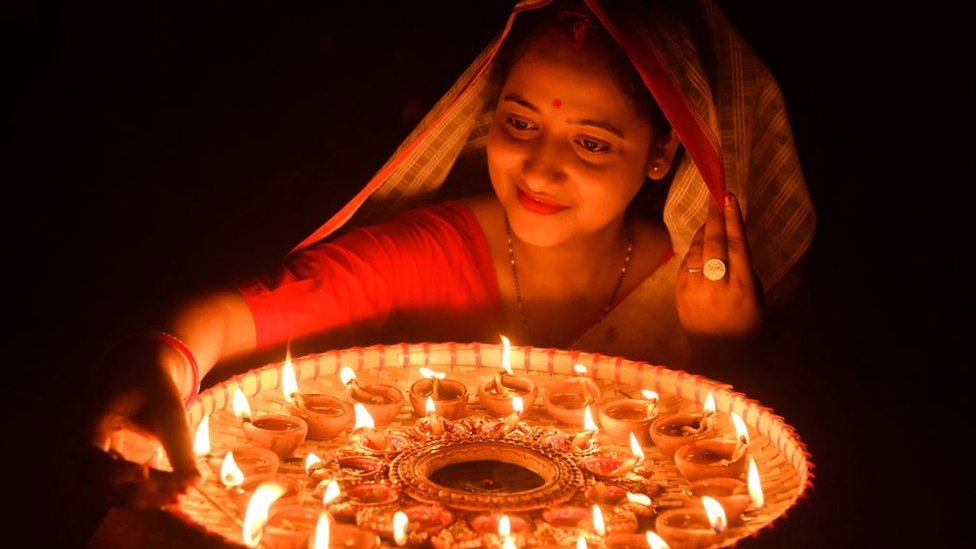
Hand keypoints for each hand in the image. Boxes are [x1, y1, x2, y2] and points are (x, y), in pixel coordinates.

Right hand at [89, 336, 200, 507]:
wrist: (148, 380)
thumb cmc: (156, 390)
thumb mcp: (169, 410)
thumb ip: (179, 444)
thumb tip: (195, 481)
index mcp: (95, 426)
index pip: (96, 458)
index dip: (117, 471)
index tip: (145, 473)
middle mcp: (94, 450)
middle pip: (107, 485)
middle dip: (142, 493)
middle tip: (177, 493)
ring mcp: (104, 463)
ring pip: (119, 494)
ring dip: (148, 500)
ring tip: (180, 498)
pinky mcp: (119, 471)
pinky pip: (131, 491)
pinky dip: (151, 497)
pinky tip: (176, 498)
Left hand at [676, 192, 762, 340]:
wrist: (720, 358)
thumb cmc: (747, 328)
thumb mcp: (757, 298)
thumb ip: (745, 271)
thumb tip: (733, 248)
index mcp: (741, 286)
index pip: (736, 244)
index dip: (732, 219)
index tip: (729, 198)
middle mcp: (715, 285)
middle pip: (713, 242)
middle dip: (714, 217)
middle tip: (715, 198)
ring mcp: (693, 289)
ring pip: (696, 250)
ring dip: (702, 232)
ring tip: (709, 220)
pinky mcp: (679, 294)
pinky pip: (685, 264)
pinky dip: (692, 251)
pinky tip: (698, 244)